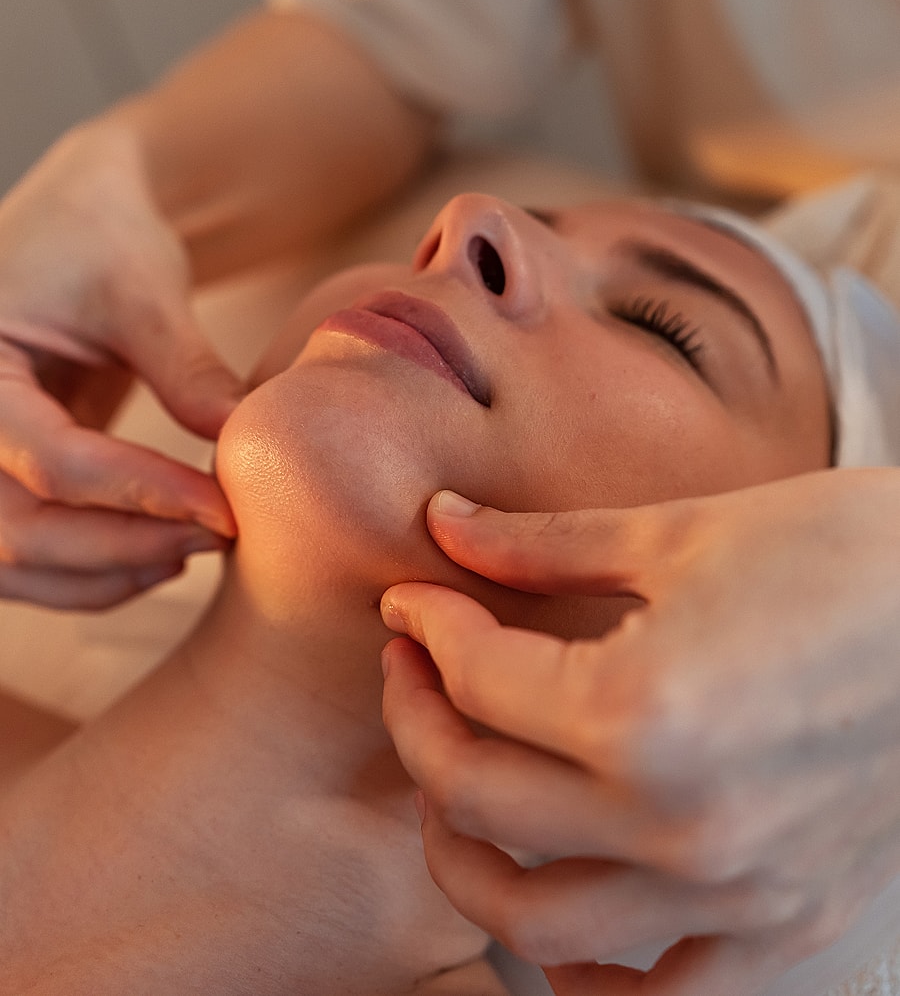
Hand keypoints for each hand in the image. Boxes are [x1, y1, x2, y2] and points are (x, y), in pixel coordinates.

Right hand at [0, 120, 241, 606]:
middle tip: (219, 533)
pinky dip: (89, 569)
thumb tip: (246, 441)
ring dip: (108, 573)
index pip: (51, 461)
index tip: (223, 509)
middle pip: (21, 531)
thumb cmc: (100, 234)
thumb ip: (186, 369)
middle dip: (127, 546)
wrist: (74, 224)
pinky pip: (27, 552)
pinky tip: (161, 553)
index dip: (141, 493)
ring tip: (196, 546)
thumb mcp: (143, 288)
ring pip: (15, 561)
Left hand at [381, 471, 899, 995]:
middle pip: (478, 798)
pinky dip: (587, 975)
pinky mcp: (786, 925)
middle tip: (416, 673)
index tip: (415, 603)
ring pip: (537, 926)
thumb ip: (541, 544)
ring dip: (466, 859)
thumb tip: (443, 525)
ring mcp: (734, 892)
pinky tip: (561, 910)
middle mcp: (679, 823)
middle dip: (419, 723)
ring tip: (456, 791)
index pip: (477, 681)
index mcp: (645, 710)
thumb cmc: (850, 556)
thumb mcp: (682, 533)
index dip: (427, 628)